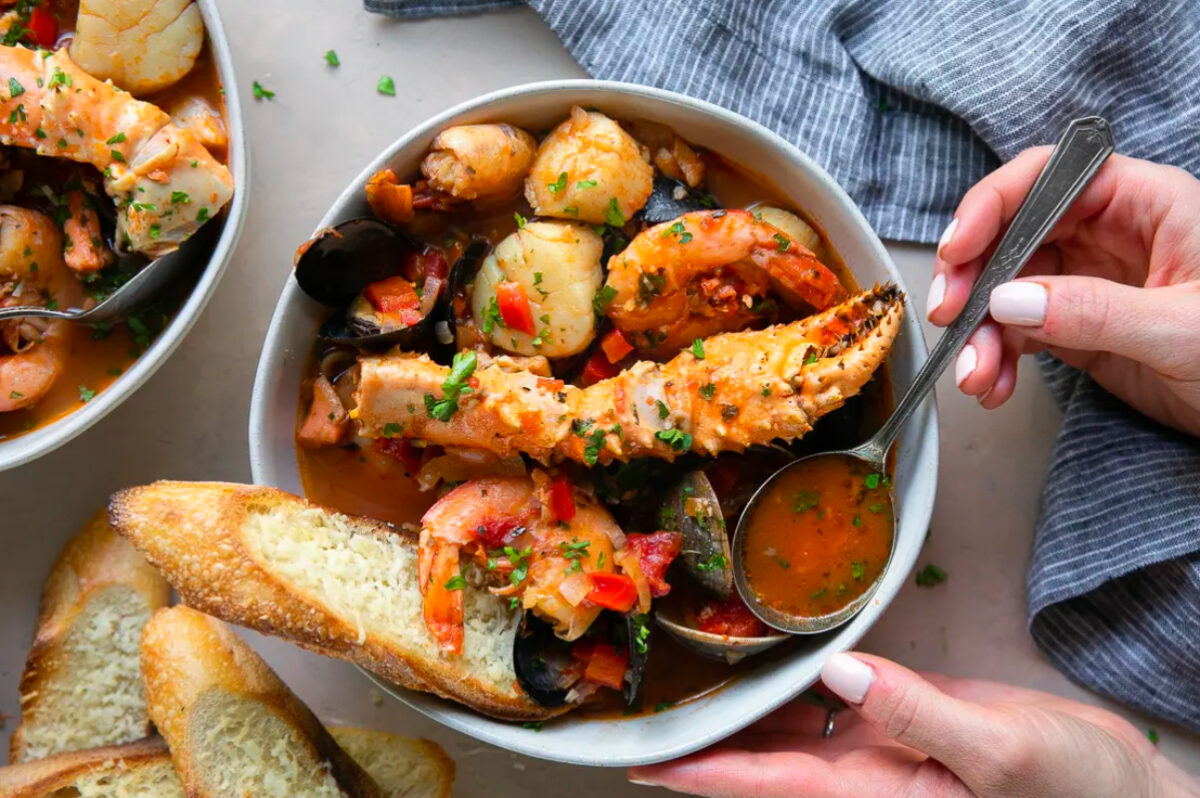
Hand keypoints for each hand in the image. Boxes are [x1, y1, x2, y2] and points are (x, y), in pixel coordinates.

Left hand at [628, 653, 1198, 797]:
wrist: (1116, 789)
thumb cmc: (1072, 790)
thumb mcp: (1000, 754)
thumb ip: (918, 715)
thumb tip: (838, 673)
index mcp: (873, 796)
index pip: (766, 784)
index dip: (701, 773)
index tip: (645, 762)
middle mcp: (861, 774)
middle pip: (761, 755)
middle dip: (703, 737)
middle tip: (642, 706)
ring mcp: (877, 745)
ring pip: (788, 725)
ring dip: (739, 705)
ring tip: (682, 674)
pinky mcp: (898, 718)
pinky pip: (831, 697)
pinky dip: (794, 679)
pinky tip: (766, 654)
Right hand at [926, 150, 1199, 435]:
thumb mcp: (1182, 328)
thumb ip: (1095, 311)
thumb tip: (1009, 299)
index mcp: (1147, 205)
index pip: (1052, 178)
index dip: (996, 205)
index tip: (959, 249)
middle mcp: (1111, 235)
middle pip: (1016, 233)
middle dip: (975, 277)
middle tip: (952, 317)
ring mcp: (1092, 283)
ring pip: (1009, 289)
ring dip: (980, 332)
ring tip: (976, 376)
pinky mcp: (1080, 327)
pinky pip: (1020, 331)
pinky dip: (996, 358)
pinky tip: (993, 385)